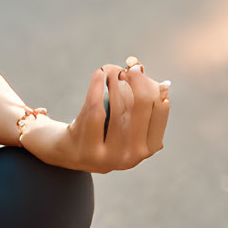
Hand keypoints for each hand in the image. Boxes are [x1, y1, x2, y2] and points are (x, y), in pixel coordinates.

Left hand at [26, 56, 170, 173]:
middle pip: (139, 109)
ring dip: (116, 83)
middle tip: (127, 68)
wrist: (64, 149)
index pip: (158, 113)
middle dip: (135, 82)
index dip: (153, 88)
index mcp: (145, 149)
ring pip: (117, 109)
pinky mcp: (84, 149)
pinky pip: (94, 110)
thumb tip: (163, 84)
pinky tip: (99, 73)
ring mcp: (106, 157)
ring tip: (111, 70)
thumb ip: (141, 101)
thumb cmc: (99, 128)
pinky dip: (97, 87)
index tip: (140, 71)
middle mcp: (129, 158)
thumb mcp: (123, 118)